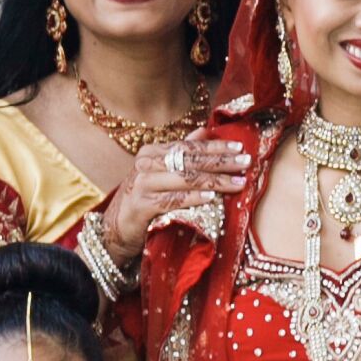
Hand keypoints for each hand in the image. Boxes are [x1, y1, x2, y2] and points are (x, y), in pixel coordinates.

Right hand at [103, 131, 253, 262]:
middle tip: (245, 164)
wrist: (115, 230)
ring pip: (185, 179)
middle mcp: (146, 163)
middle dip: (221, 162)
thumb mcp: (161, 173)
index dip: (216, 147)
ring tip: (237, 183)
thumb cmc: (143, 200)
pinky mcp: (141, 206)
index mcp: (153, 152)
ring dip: (214, 181)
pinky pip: (173, 200)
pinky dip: (193, 198)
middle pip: (190, 160)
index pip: (190, 146)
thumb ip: (181, 152)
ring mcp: (142, 184)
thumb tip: (204, 131)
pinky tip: (212, 199)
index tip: (239, 149)